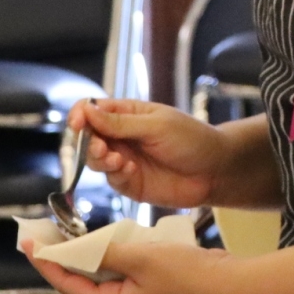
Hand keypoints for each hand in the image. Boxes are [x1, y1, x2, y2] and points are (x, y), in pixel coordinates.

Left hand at [21, 238, 234, 293]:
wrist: (226, 282)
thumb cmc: (185, 274)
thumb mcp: (140, 258)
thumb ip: (106, 253)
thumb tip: (76, 250)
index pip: (68, 286)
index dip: (46, 265)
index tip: (29, 244)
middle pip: (79, 282)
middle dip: (59, 260)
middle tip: (41, 236)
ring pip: (98, 275)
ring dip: (81, 256)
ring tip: (65, 234)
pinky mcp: (149, 284)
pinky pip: (117, 269)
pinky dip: (105, 254)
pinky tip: (103, 237)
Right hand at [71, 99, 229, 208]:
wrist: (216, 170)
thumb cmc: (192, 139)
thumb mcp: (157, 125)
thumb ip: (121, 122)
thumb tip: (86, 110)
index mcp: (127, 114)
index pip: (92, 111)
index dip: (80, 116)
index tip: (78, 123)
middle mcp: (121, 137)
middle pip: (88, 137)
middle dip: (89, 143)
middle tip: (102, 148)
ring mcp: (124, 160)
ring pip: (95, 160)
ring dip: (100, 160)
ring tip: (118, 159)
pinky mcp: (130, 183)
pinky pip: (111, 180)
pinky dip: (116, 175)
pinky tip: (131, 170)